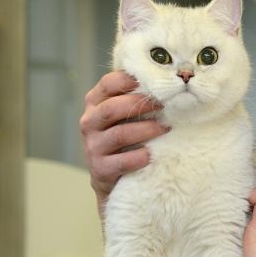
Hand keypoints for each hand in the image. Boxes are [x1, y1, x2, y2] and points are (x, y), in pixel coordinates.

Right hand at [79, 71, 167, 207]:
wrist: (110, 176)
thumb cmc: (123, 138)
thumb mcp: (123, 115)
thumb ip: (134, 98)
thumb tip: (165, 81)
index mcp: (95, 104)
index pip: (108, 84)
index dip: (129, 80)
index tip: (152, 81)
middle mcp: (89, 123)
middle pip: (112, 109)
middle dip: (140, 105)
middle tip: (163, 105)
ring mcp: (93, 147)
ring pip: (119, 134)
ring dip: (146, 130)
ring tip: (165, 129)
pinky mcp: (100, 169)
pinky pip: (121, 162)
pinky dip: (139, 157)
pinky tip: (151, 154)